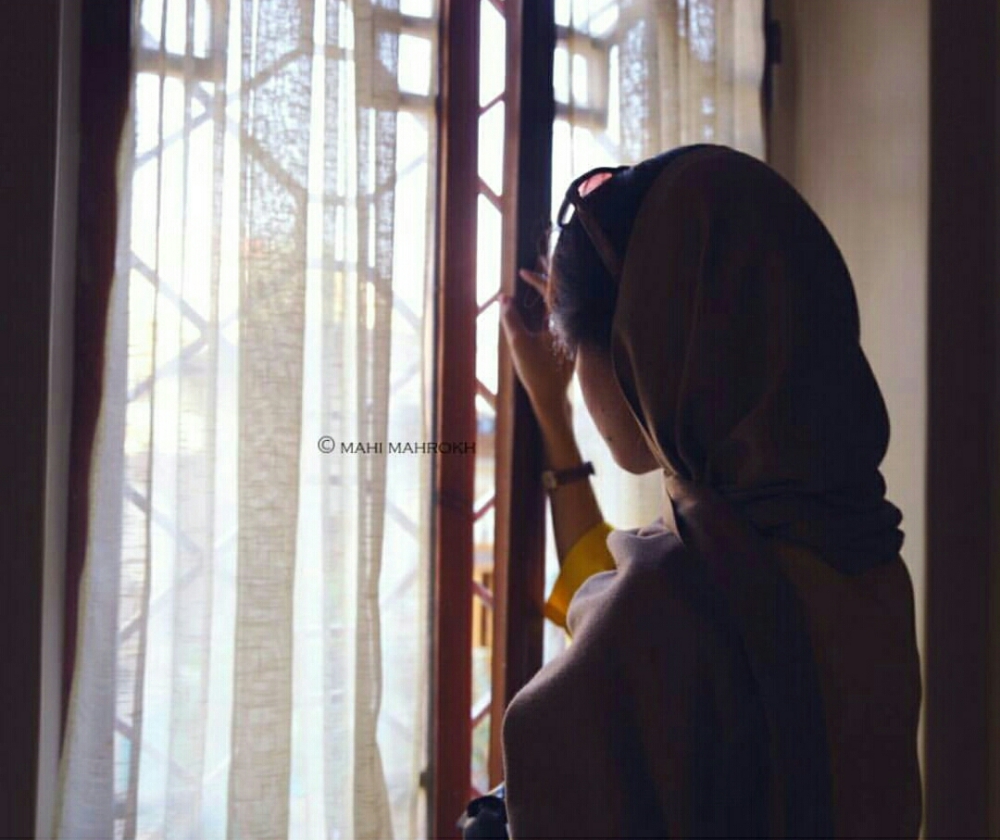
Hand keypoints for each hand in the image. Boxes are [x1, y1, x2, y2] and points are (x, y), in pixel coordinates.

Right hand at [500, 269, 573, 425]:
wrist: (553, 399)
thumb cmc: (537, 373)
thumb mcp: (518, 344)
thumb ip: (510, 319)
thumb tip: (503, 298)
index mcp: (562, 323)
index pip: (553, 292)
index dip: (538, 278)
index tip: (523, 271)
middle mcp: (571, 326)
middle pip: (562, 294)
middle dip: (550, 276)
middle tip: (542, 257)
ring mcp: (571, 334)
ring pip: (561, 305)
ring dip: (550, 290)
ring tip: (539, 275)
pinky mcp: (568, 342)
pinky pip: (560, 316)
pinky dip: (550, 305)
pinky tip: (541, 303)